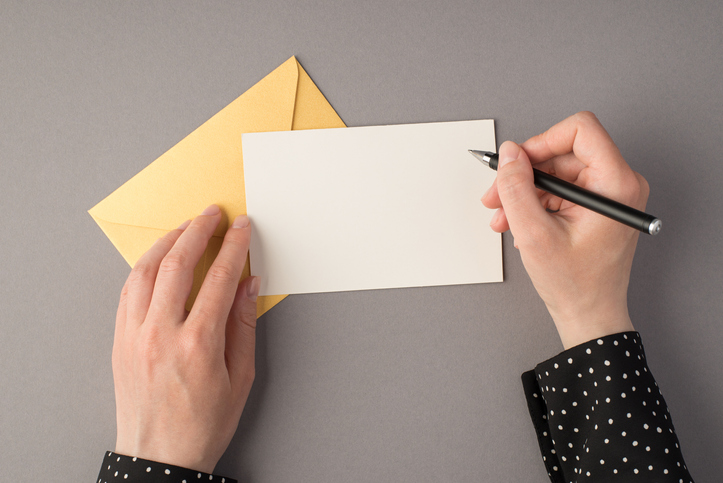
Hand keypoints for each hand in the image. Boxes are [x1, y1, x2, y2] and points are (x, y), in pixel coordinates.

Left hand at [112, 204, 258, 472]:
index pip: (220, 277)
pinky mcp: (120, 340)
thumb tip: (249, 284)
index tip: (242, 227)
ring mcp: (135, 335)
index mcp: (198, 343)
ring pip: (146, 271)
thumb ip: (243, 325)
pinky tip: (158, 259)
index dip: (234, 246)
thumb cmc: (203, 424)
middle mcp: (161, 333)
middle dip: (198, 230)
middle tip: (212, 214)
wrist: (159, 456)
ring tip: (184, 228)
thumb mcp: (240, 378)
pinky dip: (144, 267)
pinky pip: (128, 290)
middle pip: (178, 263)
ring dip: (167, 242)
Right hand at [482, 112, 648, 348]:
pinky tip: (517, 224)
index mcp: (616, 184)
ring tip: (502, 217)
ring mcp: (607, 195)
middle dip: (524, 174)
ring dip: (523, 193)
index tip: (518, 163)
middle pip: (562, 153)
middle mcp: (618, 184)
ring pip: (555, 173)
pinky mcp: (596, 206)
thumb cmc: (576, 284)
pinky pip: (559, 190)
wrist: (589, 316)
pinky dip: (534, 204)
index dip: (542, 141)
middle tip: (496, 196)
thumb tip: (510, 154)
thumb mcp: (534, 233)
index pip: (580, 129)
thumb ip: (516, 188)